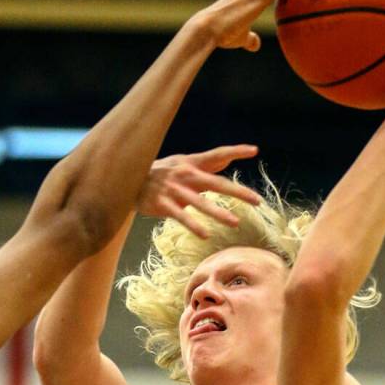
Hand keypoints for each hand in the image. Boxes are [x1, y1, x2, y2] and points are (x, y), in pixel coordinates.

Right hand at [136, 145, 259, 235]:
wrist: (128, 181)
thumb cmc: (162, 173)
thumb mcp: (183, 164)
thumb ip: (207, 164)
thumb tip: (229, 158)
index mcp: (191, 163)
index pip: (217, 154)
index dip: (235, 151)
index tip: (254, 150)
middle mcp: (185, 174)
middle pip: (216, 183)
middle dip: (237, 192)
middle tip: (256, 201)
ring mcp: (173, 190)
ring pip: (199, 202)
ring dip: (218, 212)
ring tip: (234, 222)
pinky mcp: (162, 204)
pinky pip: (181, 216)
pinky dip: (193, 225)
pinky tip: (205, 234)